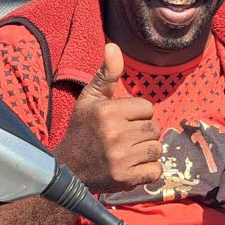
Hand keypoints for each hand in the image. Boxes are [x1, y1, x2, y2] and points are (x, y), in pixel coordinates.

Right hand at [55, 43, 162, 193]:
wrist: (68, 169)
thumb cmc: (82, 129)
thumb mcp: (90, 98)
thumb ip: (106, 73)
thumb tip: (113, 45)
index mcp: (108, 112)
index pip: (147, 108)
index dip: (137, 114)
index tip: (121, 121)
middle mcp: (115, 134)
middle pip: (154, 129)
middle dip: (142, 133)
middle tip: (124, 138)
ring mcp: (121, 159)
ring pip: (157, 149)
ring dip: (146, 151)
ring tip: (128, 151)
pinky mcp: (126, 179)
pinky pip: (156, 170)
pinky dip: (149, 170)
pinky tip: (133, 166)